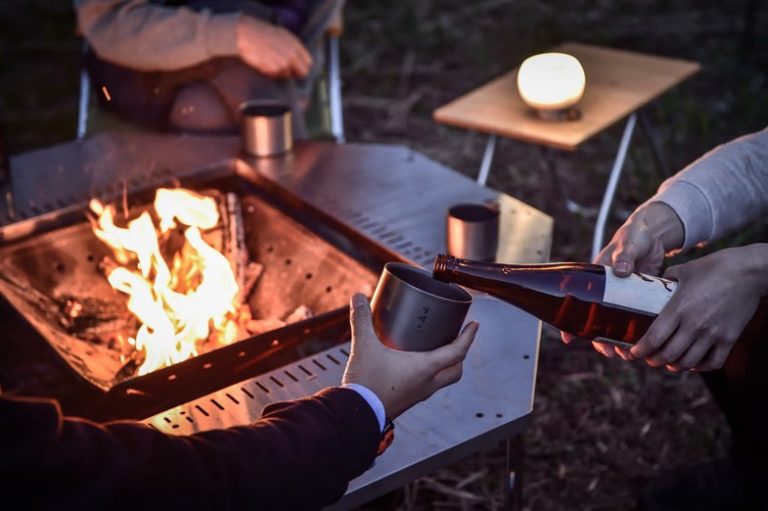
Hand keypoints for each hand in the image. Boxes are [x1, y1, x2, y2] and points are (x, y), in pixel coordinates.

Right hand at [236, 16, 311, 77]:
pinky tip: (264, 64)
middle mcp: (293, 54)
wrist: (246, 34)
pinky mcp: (275, 70)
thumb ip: (292, 46)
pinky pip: (277, 76)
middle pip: (303, 72)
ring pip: (288, 75)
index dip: (301, 66)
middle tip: (286, 72)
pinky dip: (272, 73)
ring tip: (270, 63)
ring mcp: (285, 63)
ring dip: (281, 73)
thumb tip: (297, 57)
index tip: (296, 68)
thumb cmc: (261, 32)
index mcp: (296, 44)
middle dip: (296, 73)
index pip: (308, 62)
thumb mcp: (281, 34)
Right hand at [342, 293, 477, 418]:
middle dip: (460, 354)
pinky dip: (429, 374)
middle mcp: (428, 383)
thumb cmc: (367, 382)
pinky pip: (428, 386)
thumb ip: (361, 320)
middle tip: (456, 339)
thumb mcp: (364, 347)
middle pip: (456, 370)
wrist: (356, 415)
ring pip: (443, 379)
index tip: (474, 325)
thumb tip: (358, 297)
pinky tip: (412, 365)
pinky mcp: (408, 400)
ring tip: (436, 349)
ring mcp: (419, 394)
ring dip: (445, 365)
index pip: (458, 352)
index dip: (469, 337)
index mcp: (426, 368)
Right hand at [561, 202, 683, 358]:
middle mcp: (606, 292)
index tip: (568, 339)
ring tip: (628, 353)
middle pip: (597, 321)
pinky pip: (634, 321)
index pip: (576, 303)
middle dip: (601, 340)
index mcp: (596, 279)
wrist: (655, 235)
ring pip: (615, 325)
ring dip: (620, 341)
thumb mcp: (628, 244)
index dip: (570, 323)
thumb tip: (622, 271)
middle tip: (611, 352)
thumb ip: (624, 255)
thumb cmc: (635, 236)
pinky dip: (637, 333)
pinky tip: (644, 342)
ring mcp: (623, 298)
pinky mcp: (639, 300)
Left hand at [628, 244, 767, 370]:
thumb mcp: (684, 270)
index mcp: (679, 308)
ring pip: (689, 362)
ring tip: (668, 364)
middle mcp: (694, 325)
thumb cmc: (715, 267)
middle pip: (668, 354)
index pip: (654, 338)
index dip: (640, 350)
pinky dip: (700, 367)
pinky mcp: (729, 338)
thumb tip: (656, 283)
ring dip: (674, 366)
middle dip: (654, 360)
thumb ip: (667, 279)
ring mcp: (713, 334)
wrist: (750, 271)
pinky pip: (713, 362)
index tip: (632, 353)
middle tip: (649, 359)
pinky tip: (693, 363)